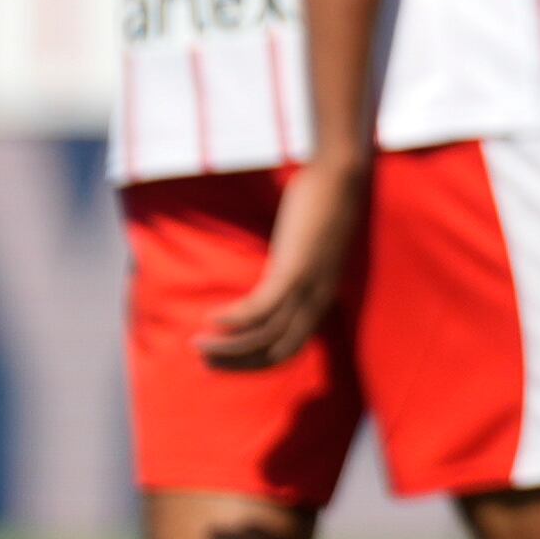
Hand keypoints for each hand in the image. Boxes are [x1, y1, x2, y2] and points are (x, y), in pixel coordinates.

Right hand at [200, 156, 369, 369]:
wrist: (341, 176)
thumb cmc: (323, 206)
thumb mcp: (310, 248)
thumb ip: (292, 268)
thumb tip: (270, 275)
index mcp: (323, 296)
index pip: (292, 348)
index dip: (257, 361)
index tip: (227, 361)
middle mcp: (319, 298)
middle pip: (279, 351)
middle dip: (240, 362)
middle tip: (206, 362)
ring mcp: (309, 285)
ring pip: (265, 335)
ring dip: (229, 346)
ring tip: (198, 344)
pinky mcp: (296, 269)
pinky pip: (261, 307)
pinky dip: (234, 318)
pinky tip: (210, 318)